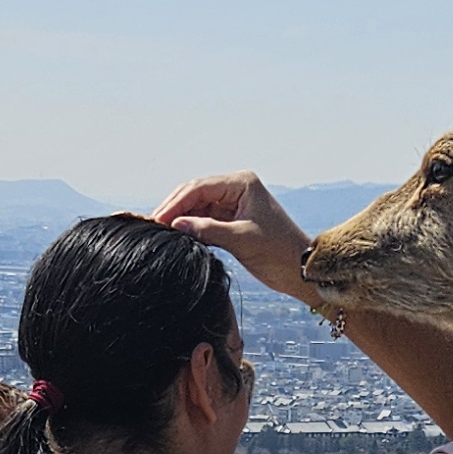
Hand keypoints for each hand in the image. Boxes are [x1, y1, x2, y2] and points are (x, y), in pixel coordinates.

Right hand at [153, 172, 316, 303]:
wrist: (300, 270)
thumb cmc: (278, 252)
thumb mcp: (241, 240)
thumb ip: (207, 229)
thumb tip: (175, 225)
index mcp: (242, 183)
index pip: (199, 188)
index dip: (175, 204)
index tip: (157, 220)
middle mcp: (236, 188)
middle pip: (194, 194)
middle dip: (173, 209)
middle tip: (151, 226)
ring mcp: (233, 203)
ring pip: (197, 207)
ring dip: (180, 218)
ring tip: (160, 233)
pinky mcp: (232, 220)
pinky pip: (204, 219)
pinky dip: (190, 227)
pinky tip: (176, 237)